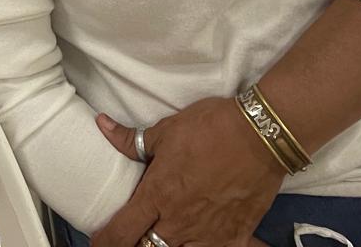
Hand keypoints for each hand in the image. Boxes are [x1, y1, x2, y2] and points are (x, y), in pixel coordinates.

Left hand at [90, 97, 285, 246]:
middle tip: (135, 235)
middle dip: (137, 244)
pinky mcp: (234, 238)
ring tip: (166, 236)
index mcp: (157, 195)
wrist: (261, 135)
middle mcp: (178, 222)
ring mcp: (207, 234)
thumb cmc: (211, 129)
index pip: (121, 232)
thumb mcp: (166, 130)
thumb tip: (103, 126)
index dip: (106, 240)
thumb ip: (131, 139)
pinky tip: (200, 241)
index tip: (99, 242)